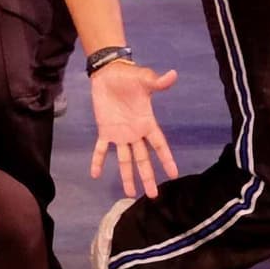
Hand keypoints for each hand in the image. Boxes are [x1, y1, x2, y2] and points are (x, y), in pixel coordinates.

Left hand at [84, 61, 182, 199]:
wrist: (109, 73)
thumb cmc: (129, 76)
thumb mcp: (144, 79)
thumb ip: (158, 82)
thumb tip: (173, 75)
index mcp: (147, 123)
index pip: (159, 145)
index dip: (166, 159)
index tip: (174, 174)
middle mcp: (135, 133)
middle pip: (143, 159)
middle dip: (148, 176)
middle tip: (153, 195)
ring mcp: (119, 134)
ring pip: (124, 159)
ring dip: (126, 176)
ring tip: (129, 193)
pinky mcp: (104, 130)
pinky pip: (100, 149)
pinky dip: (97, 161)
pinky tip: (95, 175)